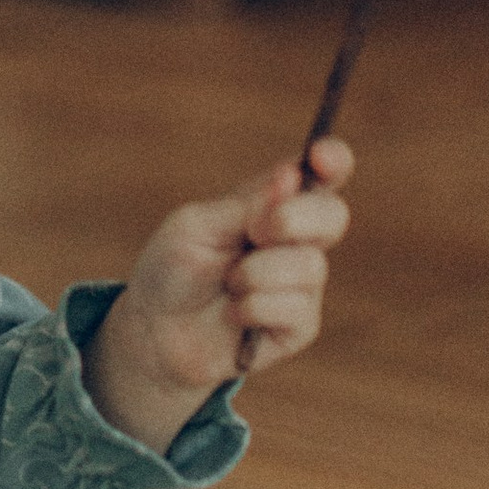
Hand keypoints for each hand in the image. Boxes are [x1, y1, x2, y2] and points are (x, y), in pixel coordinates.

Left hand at [82, 140, 354, 453]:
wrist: (155, 331)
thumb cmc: (173, 269)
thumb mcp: (197, 225)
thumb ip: (246, 205)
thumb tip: (291, 176)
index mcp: (274, 204)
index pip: (321, 174)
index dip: (332, 160)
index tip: (321, 157)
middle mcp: (297, 240)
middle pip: (333, 215)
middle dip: (294, 219)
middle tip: (255, 231)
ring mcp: (303, 284)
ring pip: (310, 266)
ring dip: (255, 273)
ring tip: (227, 283)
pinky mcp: (300, 325)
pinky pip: (295, 308)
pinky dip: (253, 307)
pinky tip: (233, 314)